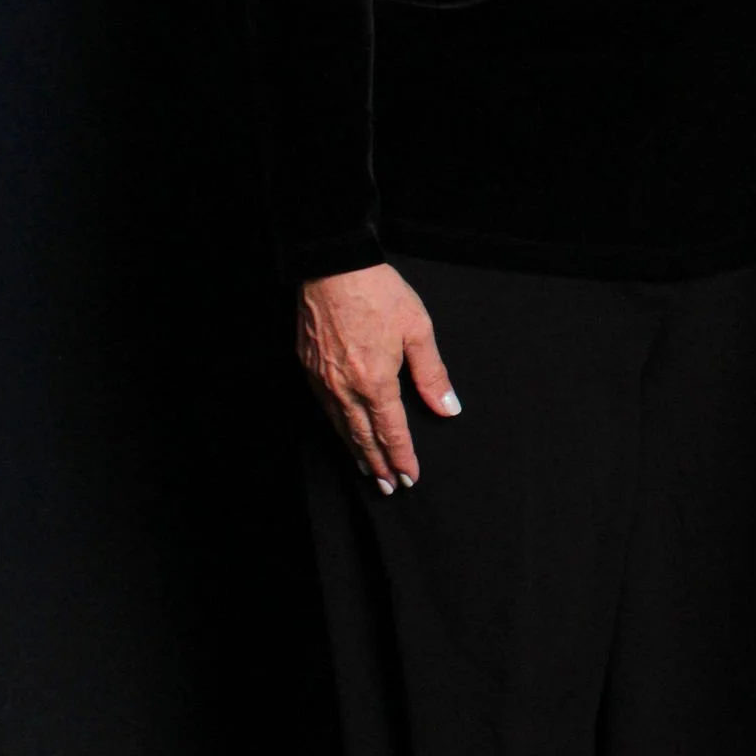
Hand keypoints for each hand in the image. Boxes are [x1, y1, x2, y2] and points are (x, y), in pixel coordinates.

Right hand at [297, 263, 459, 492]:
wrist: (333, 266)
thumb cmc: (378, 293)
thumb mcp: (418, 330)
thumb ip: (432, 374)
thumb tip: (447, 408)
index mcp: (375, 382)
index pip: (392, 431)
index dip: (402, 457)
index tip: (411, 477)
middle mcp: (345, 388)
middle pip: (363, 437)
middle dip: (379, 465)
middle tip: (390, 488)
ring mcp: (322, 379)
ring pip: (340, 426)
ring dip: (356, 451)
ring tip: (370, 470)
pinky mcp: (307, 367)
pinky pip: (324, 408)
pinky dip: (337, 427)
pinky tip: (343, 431)